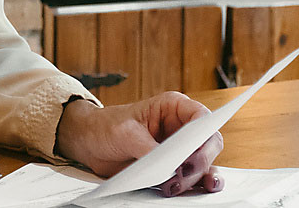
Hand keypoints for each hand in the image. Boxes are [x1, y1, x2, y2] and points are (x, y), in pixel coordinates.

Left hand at [55, 92, 223, 196]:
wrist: (90, 143)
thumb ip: (148, 148)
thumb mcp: (125, 133)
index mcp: (173, 107)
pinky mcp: (173, 168)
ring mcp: (179, 149)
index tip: (197, 151)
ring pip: (204, 164)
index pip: (202, 118)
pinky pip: (191, 179)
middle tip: (182, 174)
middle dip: (200, 161)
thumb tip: (170, 167)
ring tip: (175, 187)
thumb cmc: (107, 127)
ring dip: (197, 178)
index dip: (205, 135)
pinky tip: (183, 192)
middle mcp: (181, 127)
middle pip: (208, 144)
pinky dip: (192, 187)